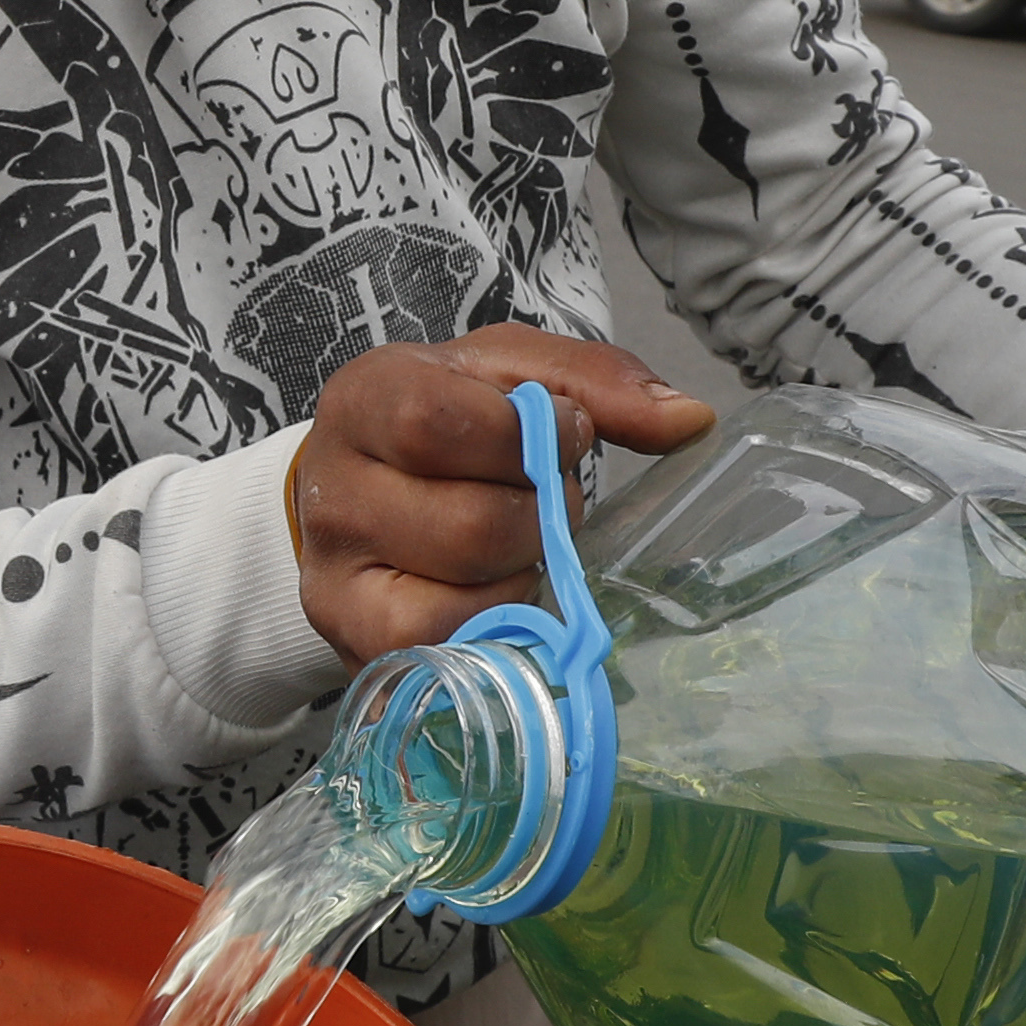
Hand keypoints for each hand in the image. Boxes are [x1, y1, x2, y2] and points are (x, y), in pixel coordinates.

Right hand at [287, 327, 715, 664]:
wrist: (354, 492)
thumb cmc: (444, 423)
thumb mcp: (508, 373)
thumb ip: (595, 380)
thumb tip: (692, 422)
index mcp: (364, 401)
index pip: (436, 425)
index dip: (525, 440)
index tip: (563, 436)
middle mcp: (332, 493)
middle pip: (469, 526)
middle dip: (542, 519)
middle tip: (546, 503)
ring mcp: (334, 579)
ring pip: (460, 601)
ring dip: (521, 576)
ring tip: (516, 546)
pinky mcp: (353, 644)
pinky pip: (442, 651)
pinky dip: (496, 627)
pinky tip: (499, 593)